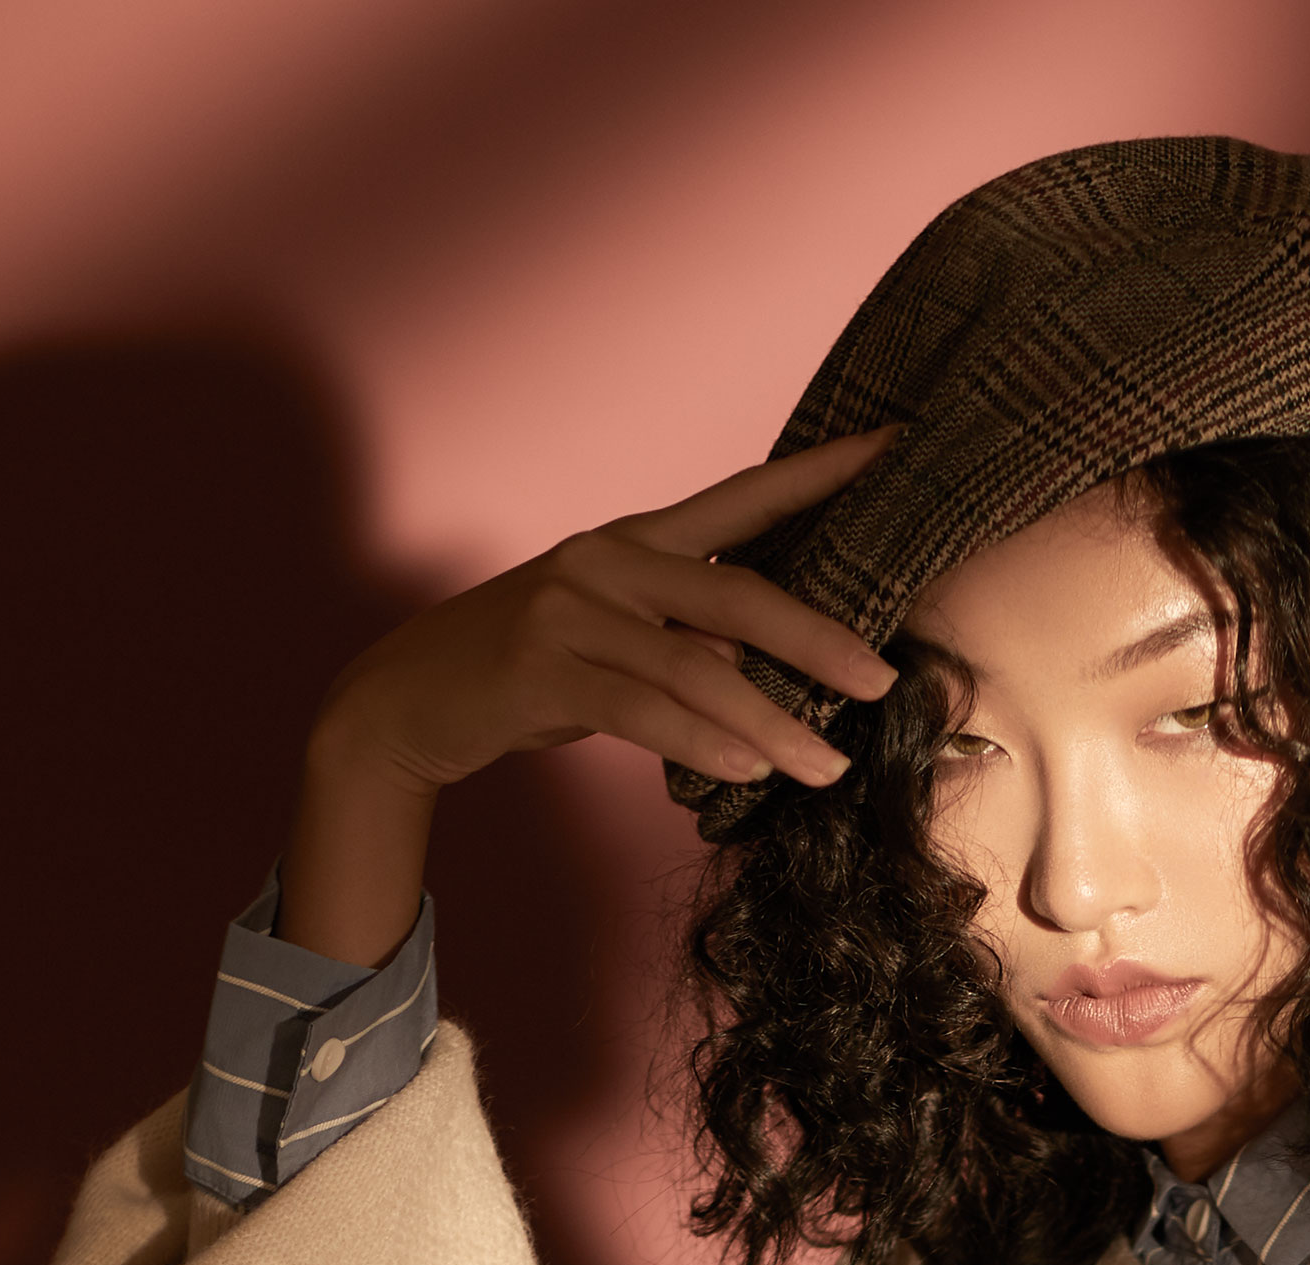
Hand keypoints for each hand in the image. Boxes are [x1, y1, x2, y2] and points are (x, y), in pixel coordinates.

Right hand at [279, 431, 899, 961]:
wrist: (412, 698)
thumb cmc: (529, 671)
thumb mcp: (615, 635)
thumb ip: (687, 636)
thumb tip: (779, 670)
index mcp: (636, 540)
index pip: (745, 498)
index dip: (820, 474)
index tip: (896, 447)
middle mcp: (609, 561)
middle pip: (739, 594)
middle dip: (820, 639)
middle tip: (884, 681)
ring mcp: (573, 612)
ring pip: (698, 667)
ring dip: (772, 724)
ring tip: (827, 766)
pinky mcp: (544, 670)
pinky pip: (644, 712)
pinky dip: (703, 744)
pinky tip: (749, 771)